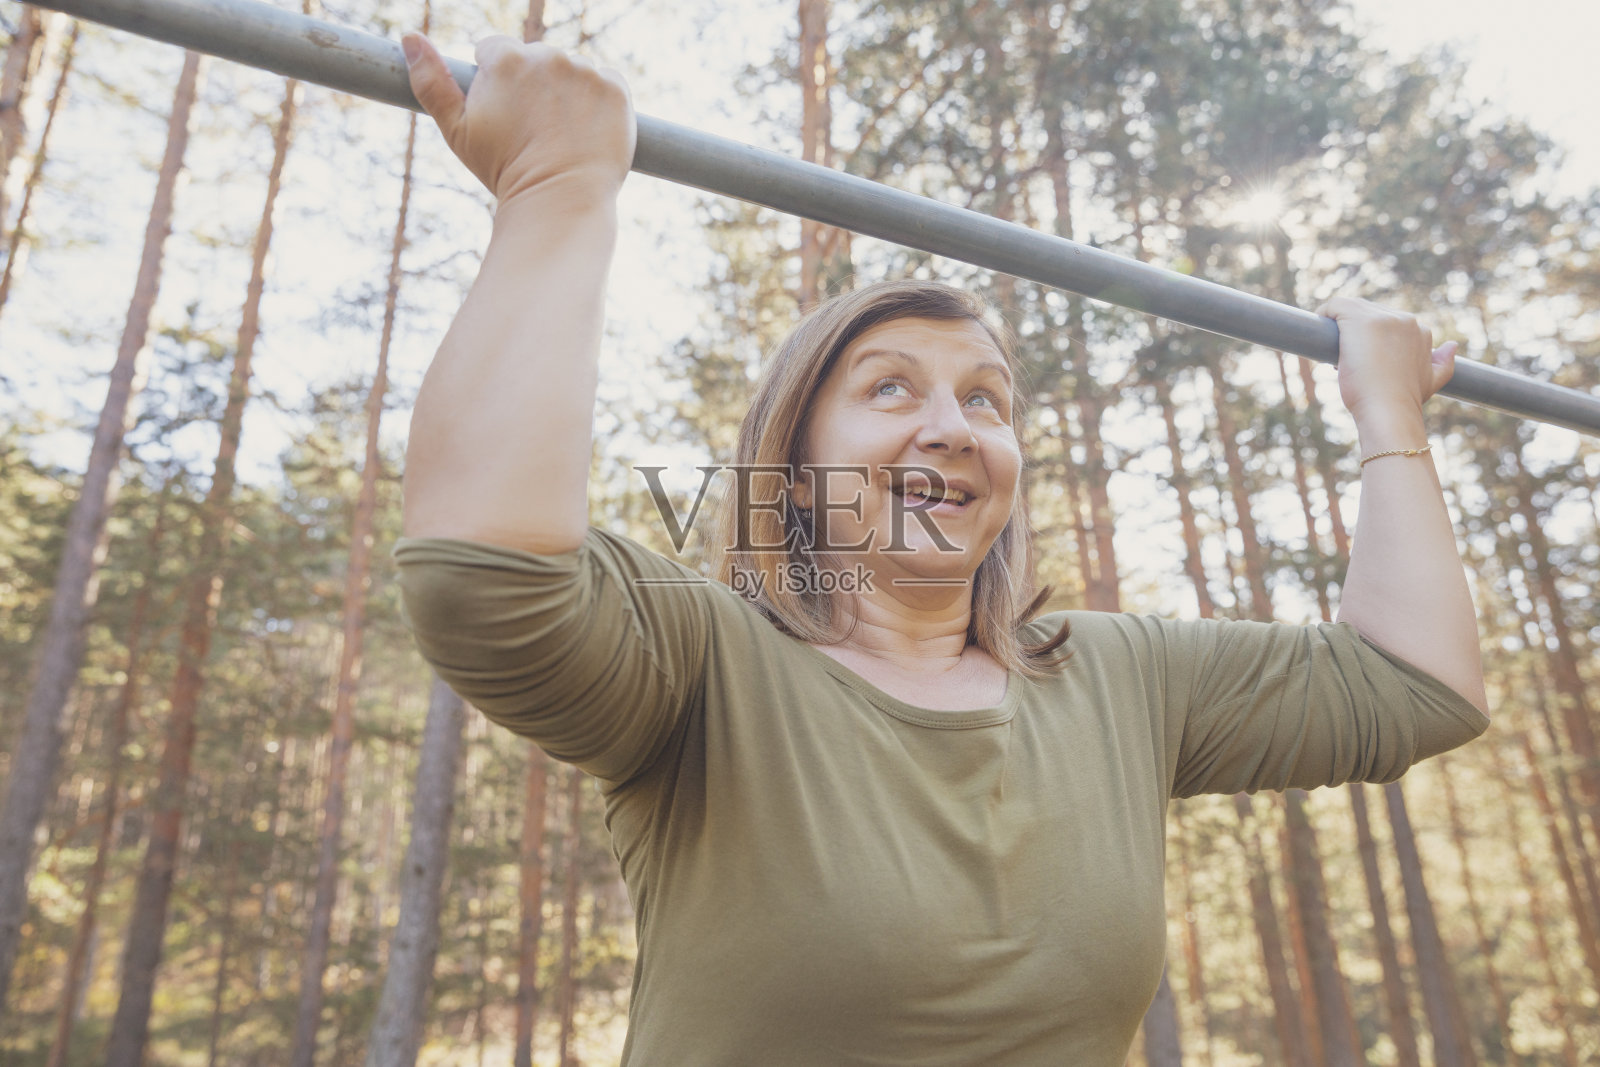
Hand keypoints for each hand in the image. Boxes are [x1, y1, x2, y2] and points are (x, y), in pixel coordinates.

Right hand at [402, 32, 635, 203]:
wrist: (560, 202)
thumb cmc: (504, 170)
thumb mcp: (457, 130)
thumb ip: (431, 81)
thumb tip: (408, 36)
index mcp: (505, 57)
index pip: (494, 50)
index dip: (495, 83)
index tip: (505, 113)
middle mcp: (548, 56)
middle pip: (536, 60)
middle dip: (534, 86)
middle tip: (534, 129)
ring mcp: (586, 71)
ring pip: (572, 71)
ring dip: (567, 93)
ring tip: (562, 133)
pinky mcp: (617, 89)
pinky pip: (606, 83)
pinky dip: (599, 102)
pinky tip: (587, 130)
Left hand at [1316, 297, 1455, 427]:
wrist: (1389, 411)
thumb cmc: (1405, 401)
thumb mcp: (1432, 380)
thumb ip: (1443, 362)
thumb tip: (1452, 346)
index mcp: (1420, 330)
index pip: (1386, 322)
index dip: (1370, 339)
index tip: (1361, 360)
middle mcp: (1404, 319)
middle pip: (1367, 313)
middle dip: (1354, 334)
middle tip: (1346, 361)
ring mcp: (1382, 317)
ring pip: (1351, 309)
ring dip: (1339, 327)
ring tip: (1335, 353)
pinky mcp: (1358, 320)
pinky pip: (1335, 305)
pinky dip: (1325, 313)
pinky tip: (1319, 329)